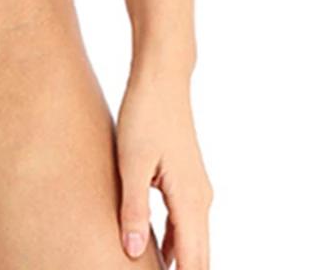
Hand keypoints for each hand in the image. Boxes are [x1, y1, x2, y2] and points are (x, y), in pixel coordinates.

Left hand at [116, 67, 212, 268]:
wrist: (162, 79)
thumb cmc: (145, 116)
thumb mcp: (132, 163)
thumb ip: (134, 209)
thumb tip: (134, 252)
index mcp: (189, 201)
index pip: (195, 262)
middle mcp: (200, 200)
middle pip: (199, 256)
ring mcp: (196, 189)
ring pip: (193, 240)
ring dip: (180, 262)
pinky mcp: (186, 180)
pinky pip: (185, 222)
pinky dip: (176, 242)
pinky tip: (157, 251)